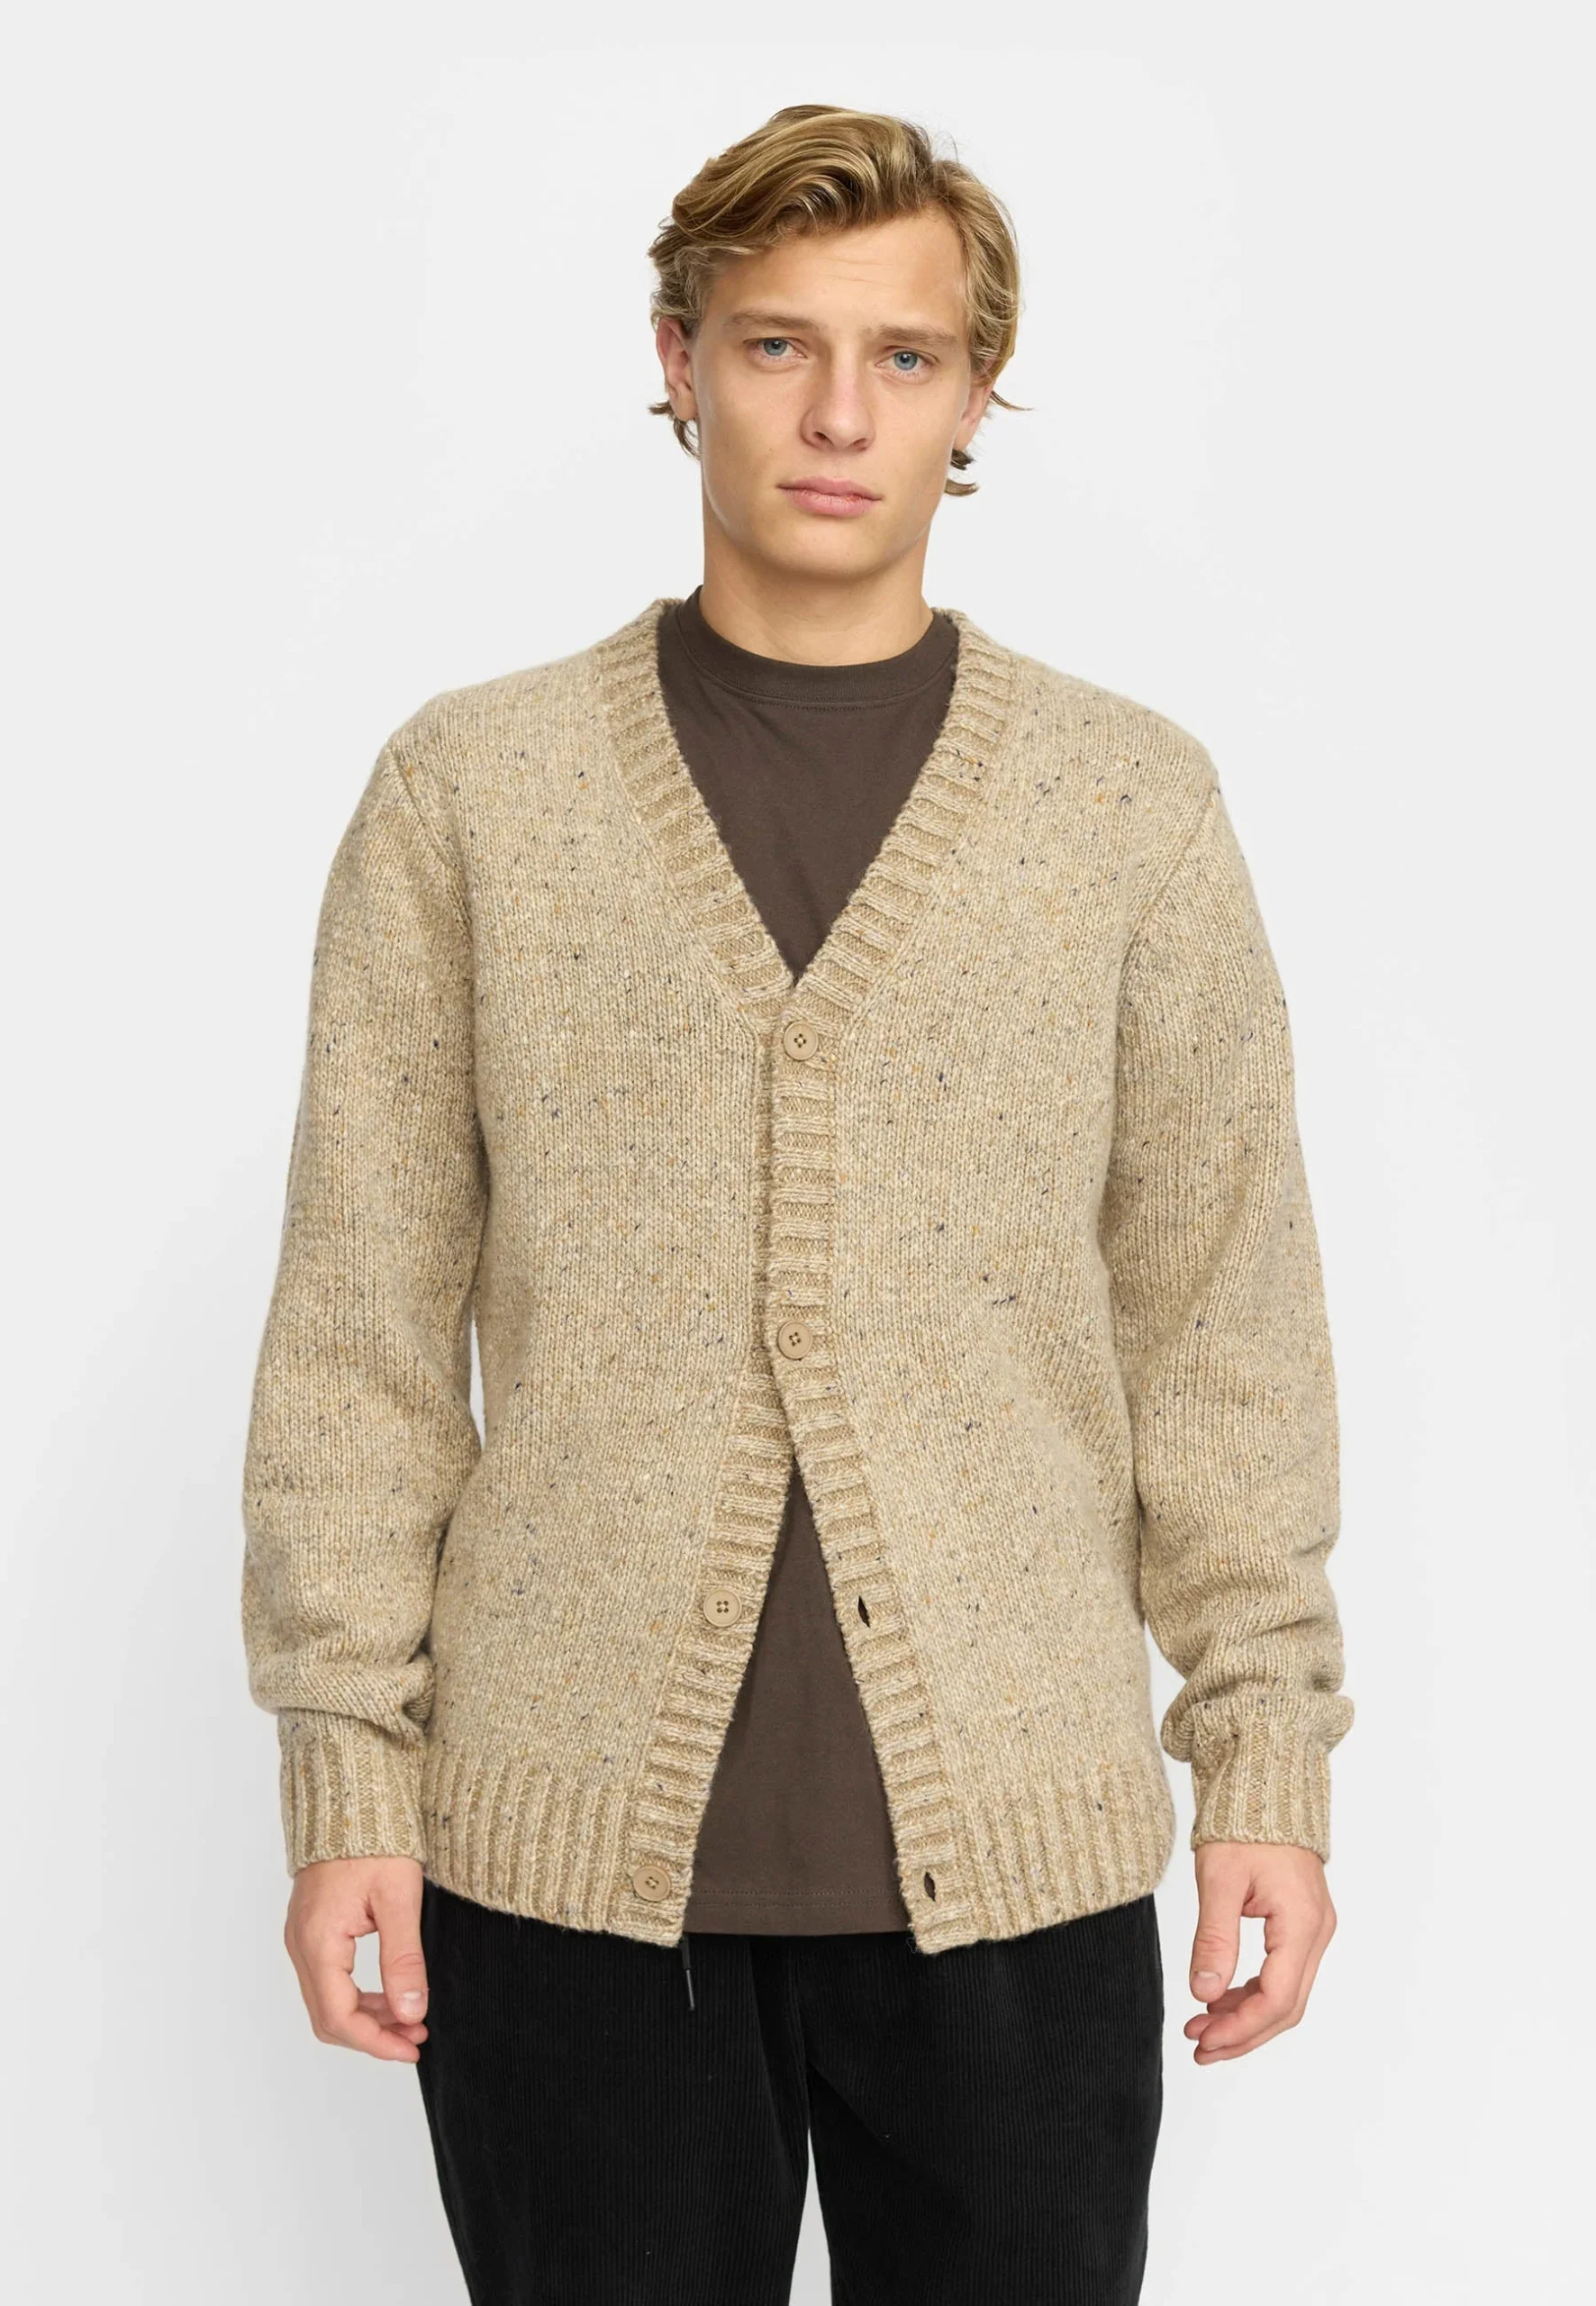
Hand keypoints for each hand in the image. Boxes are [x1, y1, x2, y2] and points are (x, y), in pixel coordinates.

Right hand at [283, 1855, 429, 2061]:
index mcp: (318, 1940)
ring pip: (327, 2001)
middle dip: (372, 2035)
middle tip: (416, 2035)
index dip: (376, 2042)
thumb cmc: (374, 1838)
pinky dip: (357, 1996)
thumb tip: (410, 2011)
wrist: (350, 1796)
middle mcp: (301, 1944)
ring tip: (410, 2017)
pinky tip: (389, 1993)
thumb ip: (403, 1958)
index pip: (339, 2016)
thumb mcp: (398, 1897)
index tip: (411, 2046)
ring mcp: (302, 1938)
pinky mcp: (310, 1930)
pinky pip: (327, 1980)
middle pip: (328, 2017)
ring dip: (366, 2018)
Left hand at [1184, 1841, 1335, 2063]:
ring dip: (1245, 2017)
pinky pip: (1282, 1973)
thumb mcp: (1219, 1879)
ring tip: (1201, 2028)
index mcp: (1302, 1922)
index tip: (1204, 2040)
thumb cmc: (1243, 1823)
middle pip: (1286, 2006)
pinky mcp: (1302, 1925)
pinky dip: (1251, 1992)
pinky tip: (1219, 1997)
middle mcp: (1317, 1932)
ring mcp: (1314, 1929)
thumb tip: (1204, 1992)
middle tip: (1199, 2047)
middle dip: (1242, 2032)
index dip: (1240, 2028)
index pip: (1277, 1998)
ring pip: (1286, 1994)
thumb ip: (1214, 1938)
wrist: (1265, 1785)